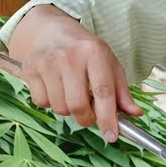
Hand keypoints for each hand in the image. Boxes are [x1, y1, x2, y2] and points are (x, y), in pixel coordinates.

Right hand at [7, 5, 142, 141]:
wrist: (50, 30)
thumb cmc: (85, 50)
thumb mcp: (109, 63)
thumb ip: (121, 91)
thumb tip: (135, 114)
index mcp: (94, 52)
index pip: (103, 92)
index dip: (108, 118)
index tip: (112, 136)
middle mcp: (69, 56)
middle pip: (78, 105)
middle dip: (87, 119)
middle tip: (90, 115)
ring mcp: (47, 62)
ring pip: (59, 108)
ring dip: (68, 110)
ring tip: (72, 94)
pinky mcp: (30, 69)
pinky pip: (41, 103)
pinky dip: (50, 103)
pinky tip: (56, 89)